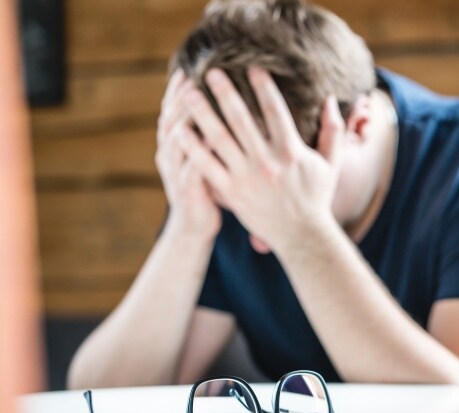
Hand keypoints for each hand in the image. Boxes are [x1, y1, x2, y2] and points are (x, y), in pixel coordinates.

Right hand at [155, 69, 221, 238]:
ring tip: (195, 98)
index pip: (171, 114)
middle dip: (179, 98)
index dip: (176, 92)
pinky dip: (199, 150)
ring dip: (184, 118)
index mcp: (172, 148)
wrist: (194, 229)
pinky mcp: (188, 191)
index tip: (188, 70)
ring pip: (176, 140)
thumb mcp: (202, 160)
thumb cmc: (204, 192)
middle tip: (191, 76)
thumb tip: (220, 108)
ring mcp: (176, 174)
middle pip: (170, 121)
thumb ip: (205, 137)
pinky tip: (209, 136)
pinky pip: (192, 167)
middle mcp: (170, 158)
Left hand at [177, 66, 343, 253]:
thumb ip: (333, 131)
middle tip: (210, 71)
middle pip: (241, 118)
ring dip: (202, 113)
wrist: (302, 237)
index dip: (263, 86)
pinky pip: (208, 167)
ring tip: (188, 94)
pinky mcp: (232, 193)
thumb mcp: (331, 165)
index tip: (251, 67)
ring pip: (219, 139)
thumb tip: (330, 99)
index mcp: (291, 151)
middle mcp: (266, 161)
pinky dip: (193, 148)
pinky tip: (180, 131)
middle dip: (224, 92)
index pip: (274, 110)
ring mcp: (246, 177)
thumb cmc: (317, 199)